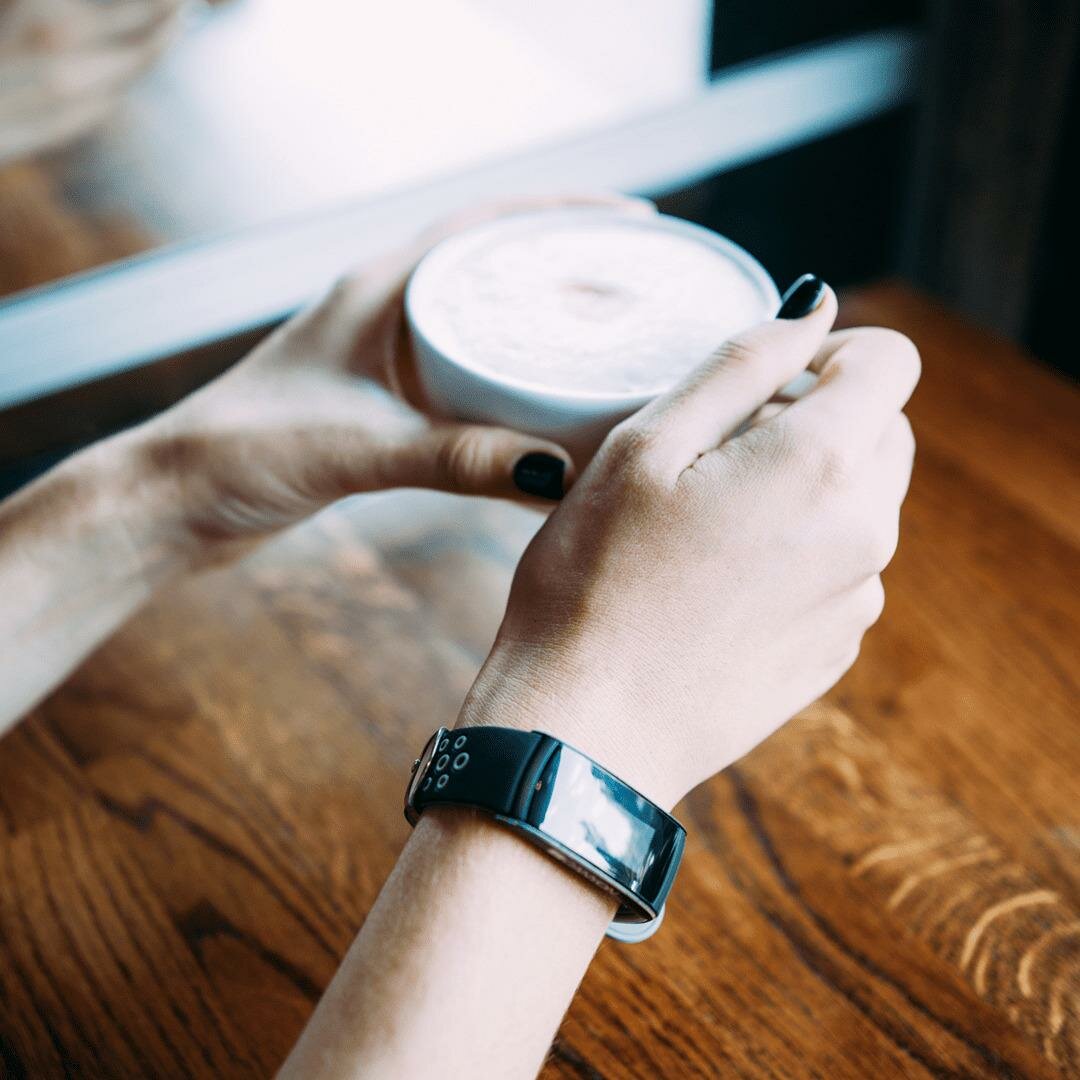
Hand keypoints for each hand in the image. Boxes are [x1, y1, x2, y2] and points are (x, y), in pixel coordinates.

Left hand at [122, 194, 651, 567]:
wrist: (175, 500)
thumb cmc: (242, 452)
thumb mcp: (358, 447)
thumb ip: (455, 458)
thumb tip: (556, 472)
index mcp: (376, 291)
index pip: (480, 227)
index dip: (558, 216)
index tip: (628, 222)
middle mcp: (382, 313)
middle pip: (491, 270)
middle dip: (562, 273)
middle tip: (633, 291)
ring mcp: (380, 359)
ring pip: (479, 328)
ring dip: (537, 333)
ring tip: (605, 349)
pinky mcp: (378, 406)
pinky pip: (462, 384)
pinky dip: (507, 392)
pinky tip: (541, 421)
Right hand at [459, 285, 918, 807]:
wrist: (589, 730)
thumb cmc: (594, 580)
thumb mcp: (645, 444)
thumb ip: (741, 363)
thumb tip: (814, 309)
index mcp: (822, 464)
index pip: (890, 362)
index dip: (832, 351)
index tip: (770, 378)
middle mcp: (863, 530)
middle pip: (881, 431)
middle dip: (818, 417)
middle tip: (720, 449)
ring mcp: (856, 598)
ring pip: (859, 500)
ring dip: (804, 486)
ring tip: (708, 522)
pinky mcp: (834, 647)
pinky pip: (838, 567)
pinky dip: (796, 550)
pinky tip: (718, 581)